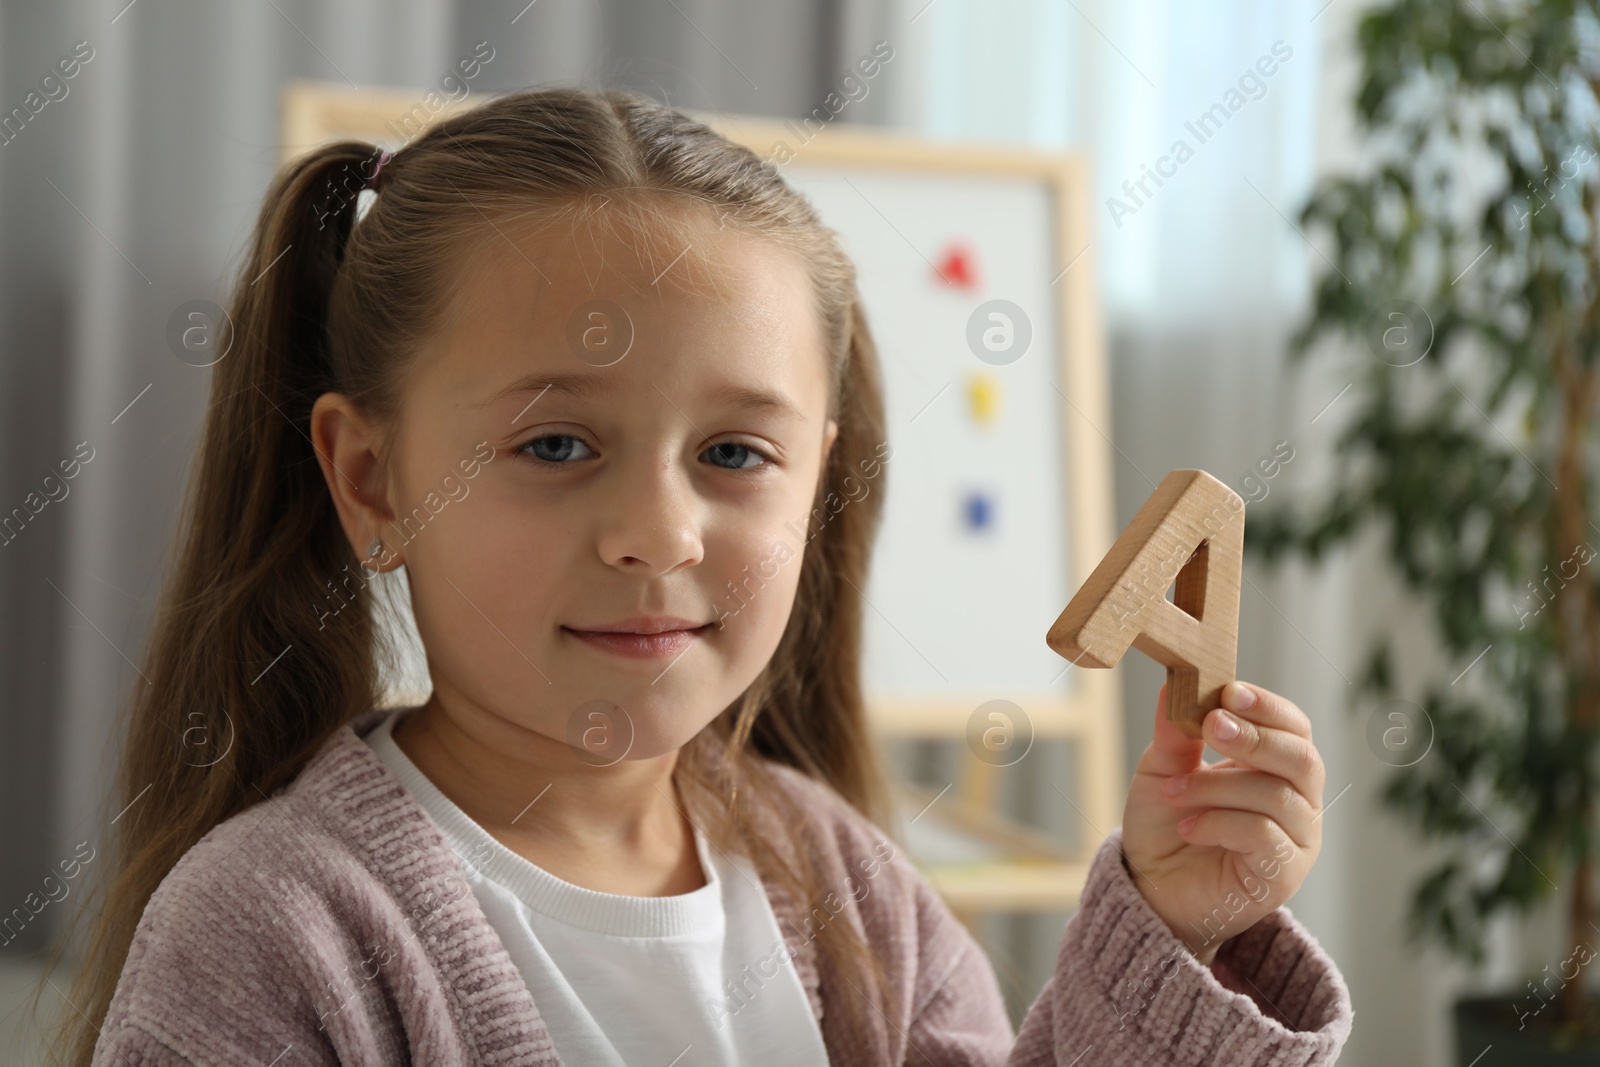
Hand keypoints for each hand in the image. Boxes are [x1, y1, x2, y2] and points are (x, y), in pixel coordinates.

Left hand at [1120, 681, 1323, 965]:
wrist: (1151, 888)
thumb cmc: (1165, 825)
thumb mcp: (1162, 771)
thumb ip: (1174, 734)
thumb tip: (1173, 683)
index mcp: (1276, 768)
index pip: (1294, 728)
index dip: (1267, 707)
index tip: (1229, 692)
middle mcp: (1298, 802)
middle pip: (1303, 759)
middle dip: (1256, 737)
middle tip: (1212, 725)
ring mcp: (1297, 840)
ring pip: (1278, 796)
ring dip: (1219, 786)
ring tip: (1175, 792)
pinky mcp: (1284, 875)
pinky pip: (1264, 835)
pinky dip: (1220, 823)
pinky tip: (1188, 828)